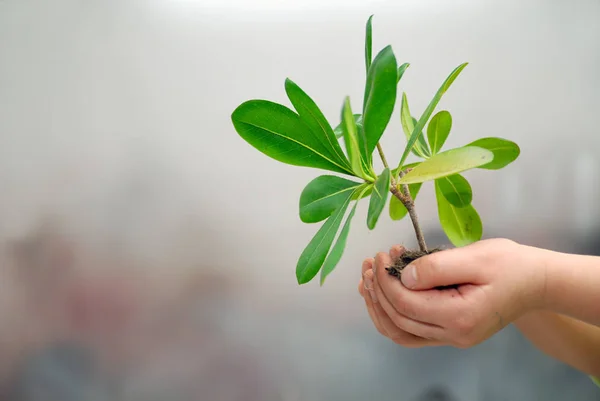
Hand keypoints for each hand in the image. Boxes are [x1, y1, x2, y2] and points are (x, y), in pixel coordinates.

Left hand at [359, 238, 545, 347]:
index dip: (386, 280)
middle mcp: (453, 335)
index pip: (406, 303)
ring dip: (379, 305)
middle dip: (378, 289)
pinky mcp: (450, 332)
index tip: (381, 255)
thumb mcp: (475, 257)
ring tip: (368, 278)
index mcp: (459, 317)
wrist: (535, 282)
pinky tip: (382, 292)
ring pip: (400, 331)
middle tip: (371, 262)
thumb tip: (404, 275)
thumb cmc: (509, 265)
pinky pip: (411, 331)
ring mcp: (451, 337)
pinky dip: (391, 313)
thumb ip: (436, 267)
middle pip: (398, 319)